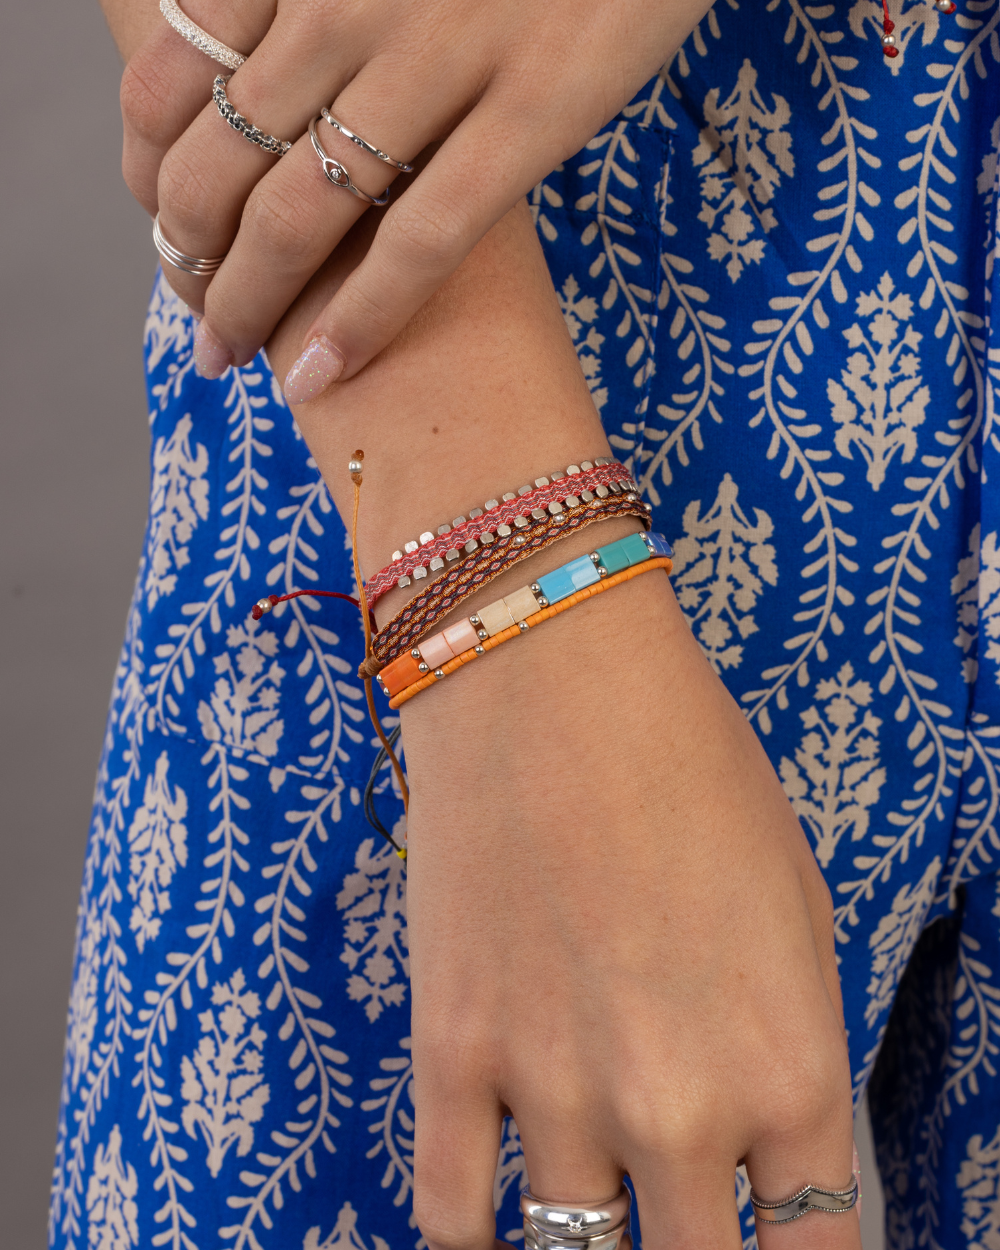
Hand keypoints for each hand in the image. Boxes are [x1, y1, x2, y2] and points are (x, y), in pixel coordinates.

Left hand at [119, 0, 711, 392]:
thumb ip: (323, 5)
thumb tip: (281, 76)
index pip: (167, 80)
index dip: (148, 174)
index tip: (164, 228)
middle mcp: (348, 1)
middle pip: (218, 165)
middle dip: (188, 261)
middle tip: (196, 316)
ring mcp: (440, 58)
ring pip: (298, 215)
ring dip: (246, 306)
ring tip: (230, 357)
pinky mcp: (532, 112)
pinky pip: (420, 242)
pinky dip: (361, 322)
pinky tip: (319, 374)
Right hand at [258, 202, 860, 1248]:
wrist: (551, 675)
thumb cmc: (693, 767)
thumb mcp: (796, 907)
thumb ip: (785, 1048)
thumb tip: (759, 1150)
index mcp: (788, 1069)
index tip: (766, 1245)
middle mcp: (676, 1107)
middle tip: (678, 1215)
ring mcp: (551, 1090)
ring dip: (589, 1239)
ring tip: (594, 1205)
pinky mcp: (450, 1054)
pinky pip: (453, 1214)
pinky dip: (475, 1240)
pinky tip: (493, 1231)